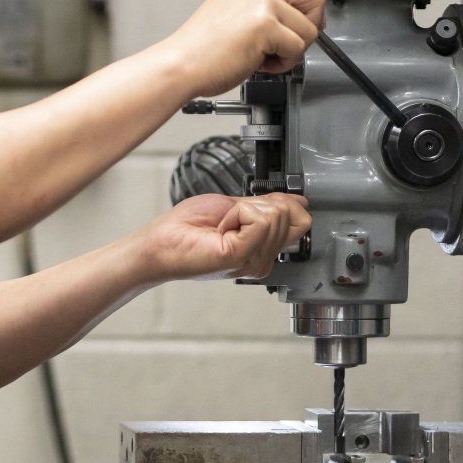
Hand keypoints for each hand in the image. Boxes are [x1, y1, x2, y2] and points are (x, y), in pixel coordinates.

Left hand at [133, 193, 311, 282]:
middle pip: (290, 215)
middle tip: (229, 220)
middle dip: (256, 205)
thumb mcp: (237, 207)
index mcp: (264, 249)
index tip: (250, 208)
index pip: (302, 221)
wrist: (160, 242)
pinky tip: (220, 229)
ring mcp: (254, 261)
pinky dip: (236, 213)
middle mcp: (263, 260)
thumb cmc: (187, 228)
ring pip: (274, 215)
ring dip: (243, 209)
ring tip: (223, 226)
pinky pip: (259, 219)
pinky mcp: (241, 255)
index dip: (282, 204)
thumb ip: (268, 205)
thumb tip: (299, 200)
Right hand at [161, 0, 326, 96]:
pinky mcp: (266, 26)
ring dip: (294, 48)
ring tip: (268, 54)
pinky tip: (261, 62)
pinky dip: (284, 63)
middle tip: (290, 39)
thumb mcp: (236, 3)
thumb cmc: (204, 43)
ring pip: (311, 28)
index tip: (300, 17)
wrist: (182, 62)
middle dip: (310, 23)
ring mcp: (264, 1)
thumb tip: (298, 9)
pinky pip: (298, 48)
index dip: (308, 0)